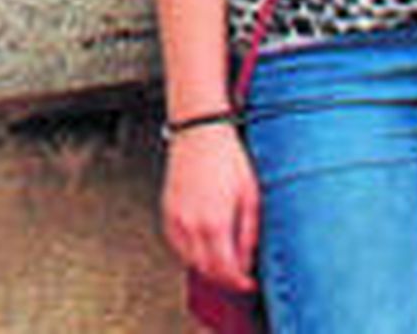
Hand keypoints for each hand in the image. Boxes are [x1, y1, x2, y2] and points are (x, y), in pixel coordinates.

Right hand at [162, 124, 260, 292]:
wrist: (199, 132)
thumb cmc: (228, 157)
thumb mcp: (250, 192)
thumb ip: (249, 231)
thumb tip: (248, 259)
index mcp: (215, 222)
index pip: (225, 270)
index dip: (239, 282)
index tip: (249, 284)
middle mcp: (191, 227)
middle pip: (207, 270)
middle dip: (224, 278)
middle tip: (239, 276)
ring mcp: (176, 221)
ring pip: (190, 261)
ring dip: (207, 267)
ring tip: (224, 261)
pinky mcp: (166, 213)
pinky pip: (176, 246)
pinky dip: (190, 253)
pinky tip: (203, 246)